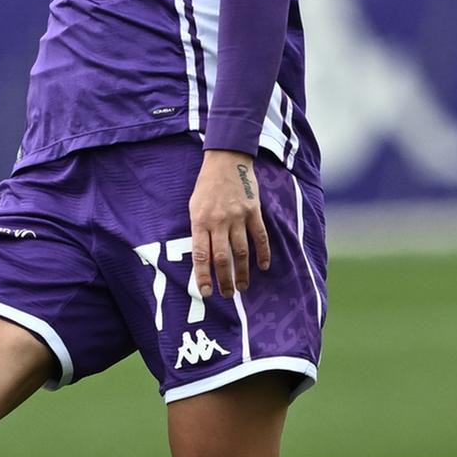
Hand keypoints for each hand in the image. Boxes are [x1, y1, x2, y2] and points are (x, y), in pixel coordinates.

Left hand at [187, 147, 270, 299]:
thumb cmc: (206, 186)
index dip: (203, 276)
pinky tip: (263, 266)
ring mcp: (238, 216)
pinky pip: (260, 236)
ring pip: (242, 251)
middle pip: (223, 258)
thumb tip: (204, 258)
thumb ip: (199, 230)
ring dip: (243, 272)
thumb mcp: (194, 207)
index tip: (206, 292)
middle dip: (225, 280)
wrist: (226, 160)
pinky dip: (263, 253)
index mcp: (201, 221)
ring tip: (243, 287)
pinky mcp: (254, 211)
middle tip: (227, 295)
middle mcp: (219, 221)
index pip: (201, 255)